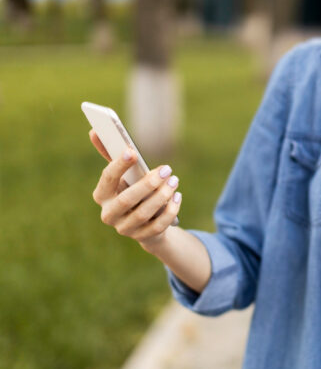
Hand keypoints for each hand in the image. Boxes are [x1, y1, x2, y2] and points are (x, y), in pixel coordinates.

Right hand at [90, 131, 181, 249]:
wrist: (145, 222)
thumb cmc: (132, 190)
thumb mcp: (124, 174)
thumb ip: (112, 154)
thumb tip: (94, 131)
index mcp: (102, 195)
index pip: (107, 180)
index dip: (118, 166)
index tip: (132, 151)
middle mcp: (109, 214)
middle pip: (126, 200)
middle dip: (148, 183)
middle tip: (166, 169)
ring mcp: (125, 229)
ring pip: (144, 213)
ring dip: (162, 195)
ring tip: (174, 180)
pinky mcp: (143, 237)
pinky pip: (159, 225)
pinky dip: (170, 210)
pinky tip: (177, 196)